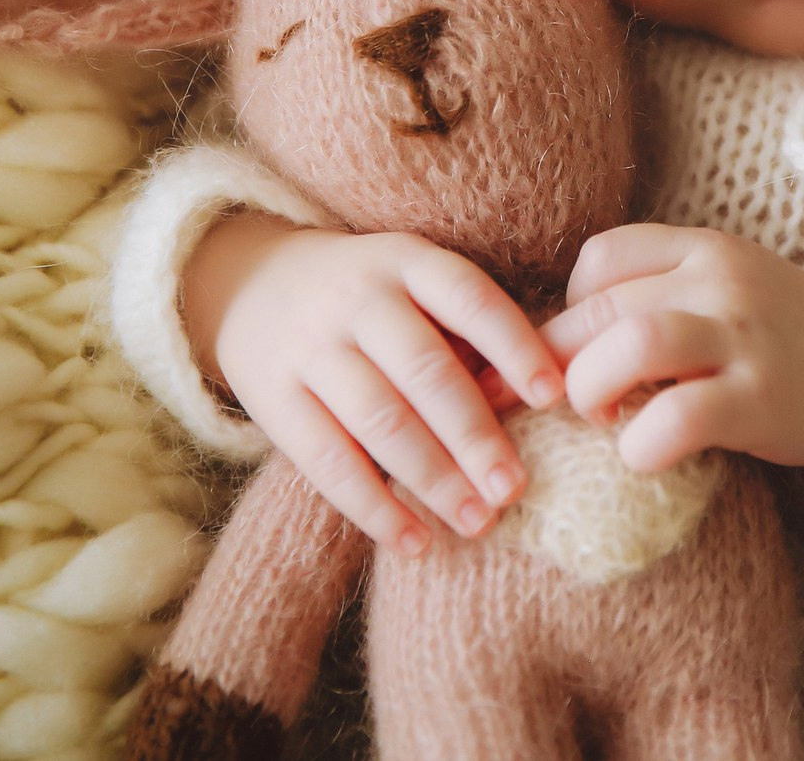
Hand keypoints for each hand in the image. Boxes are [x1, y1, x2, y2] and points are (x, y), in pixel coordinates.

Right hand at [188, 214, 566, 553]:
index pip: (471, 300)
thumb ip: (467, 333)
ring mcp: (311, 346)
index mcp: (408, 261)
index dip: (515, 347)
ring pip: (379, 420)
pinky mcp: (273, 396)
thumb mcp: (413, 285)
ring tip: (477, 522)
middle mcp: (358, 298)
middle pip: (426, 371)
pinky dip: (374, 507)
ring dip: (433, 478)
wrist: (251, 283)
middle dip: (475, 435)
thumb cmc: (370, 299)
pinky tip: (414, 541)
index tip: (553, 397)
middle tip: (513, 488)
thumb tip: (542, 399)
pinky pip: (327, 460)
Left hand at [543, 224, 803, 475]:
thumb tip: (550, 338)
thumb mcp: (719, 286)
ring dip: (592, 389)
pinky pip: (679, 418)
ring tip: (601, 416)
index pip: (599, 259)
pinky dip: (640, 443)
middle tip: (571, 400)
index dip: (570, 310)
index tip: (585, 350)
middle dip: (563, 364)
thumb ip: (652, 292)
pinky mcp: (760, 400)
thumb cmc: (773, 336)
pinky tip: (643, 453)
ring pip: (633, 346)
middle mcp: (721, 281)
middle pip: (600, 308)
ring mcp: (743, 337)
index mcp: (702, 247)